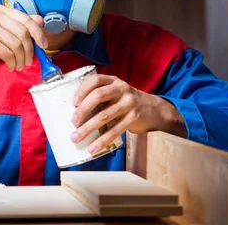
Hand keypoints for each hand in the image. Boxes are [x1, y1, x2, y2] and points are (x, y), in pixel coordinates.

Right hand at [0, 5, 47, 91]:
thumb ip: (18, 24)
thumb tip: (40, 19)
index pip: (26, 19)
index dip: (38, 33)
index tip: (43, 45)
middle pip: (24, 32)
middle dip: (30, 49)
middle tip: (30, 60)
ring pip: (17, 44)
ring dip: (21, 58)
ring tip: (19, 65)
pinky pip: (8, 53)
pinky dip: (13, 62)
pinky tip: (11, 66)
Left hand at [69, 74, 186, 154]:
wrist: (154, 109)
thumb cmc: (127, 102)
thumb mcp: (117, 93)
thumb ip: (101, 96)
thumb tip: (76, 112)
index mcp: (114, 81)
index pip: (96, 80)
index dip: (82, 90)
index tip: (73, 102)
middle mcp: (122, 89)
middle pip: (98, 96)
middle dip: (83, 110)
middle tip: (73, 122)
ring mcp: (129, 103)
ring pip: (104, 116)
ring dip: (88, 128)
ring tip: (76, 138)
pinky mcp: (134, 118)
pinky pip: (115, 130)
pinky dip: (102, 141)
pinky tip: (93, 147)